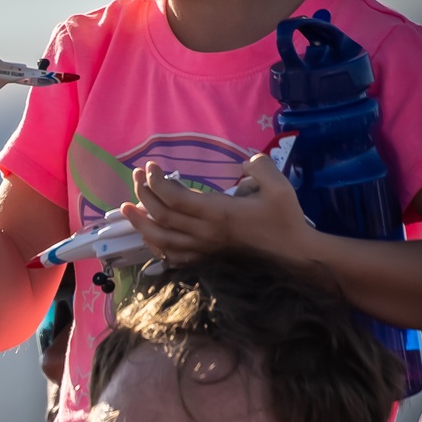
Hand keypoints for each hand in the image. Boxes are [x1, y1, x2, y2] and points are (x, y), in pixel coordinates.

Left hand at [121, 153, 310, 263]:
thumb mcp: (279, 186)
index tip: (151, 166)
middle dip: (144, 194)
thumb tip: (244, 162)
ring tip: (127, 210)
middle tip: (136, 177)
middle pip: (162, 215)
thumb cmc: (286, 219)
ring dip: (141, 224)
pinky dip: (156, 247)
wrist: (295, 254)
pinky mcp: (207, 259)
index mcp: (218, 213)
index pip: (175, 198)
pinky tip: (149, 238)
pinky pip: (174, 257)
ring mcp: (204, 249)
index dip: (157, 181)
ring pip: (162, 240)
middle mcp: (205, 233)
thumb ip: (260, 166)